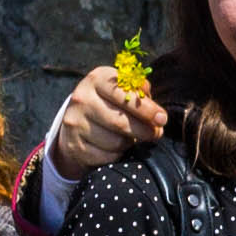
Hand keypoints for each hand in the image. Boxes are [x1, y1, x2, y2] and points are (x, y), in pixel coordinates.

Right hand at [48, 59, 165, 179]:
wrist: (78, 122)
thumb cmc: (111, 103)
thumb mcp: (123, 90)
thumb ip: (140, 93)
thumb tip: (154, 108)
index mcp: (97, 79)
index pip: (125, 95)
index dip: (147, 109)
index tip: (162, 118)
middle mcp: (81, 98)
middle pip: (120, 122)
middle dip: (144, 130)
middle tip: (156, 133)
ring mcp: (75, 122)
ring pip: (115, 142)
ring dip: (130, 143)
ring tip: (131, 137)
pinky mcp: (74, 145)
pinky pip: (106, 156)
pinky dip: (117, 155)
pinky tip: (117, 147)